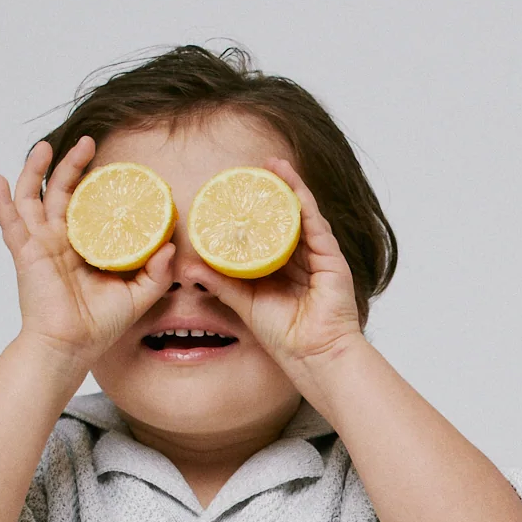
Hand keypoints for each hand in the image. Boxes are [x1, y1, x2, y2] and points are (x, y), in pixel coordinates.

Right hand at [0, 137, 176, 370]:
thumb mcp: (138, 296)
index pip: (88, 208)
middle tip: (88, 142)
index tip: (116, 168)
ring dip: (35, 170)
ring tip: (44, 146)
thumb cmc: (99, 326)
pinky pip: (9, 222)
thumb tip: (171, 246)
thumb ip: (155, 273)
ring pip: (32, 197)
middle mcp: (59, 241)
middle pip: (60, 192)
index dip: (98, 187)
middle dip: (71, 165)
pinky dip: (1, 200)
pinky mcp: (26, 253)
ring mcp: (40, 244)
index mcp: (83, 247)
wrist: (71, 348)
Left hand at [219, 155, 367, 383]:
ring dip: (288, 186)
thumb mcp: (245, 303)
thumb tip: (189, 266)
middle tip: (252, 170)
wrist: (313, 356)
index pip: (268, 231)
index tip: (235, 191)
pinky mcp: (332, 259)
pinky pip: (315, 223)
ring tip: (272, 165)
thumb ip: (222, 282)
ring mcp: (319, 256)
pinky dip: (303, 201)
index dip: (253, 211)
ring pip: (301, 214)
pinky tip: (291, 183)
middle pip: (285, 217)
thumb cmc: (285, 336)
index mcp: (284, 268)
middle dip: (271, 192)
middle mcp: (302, 258)